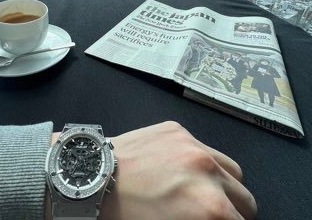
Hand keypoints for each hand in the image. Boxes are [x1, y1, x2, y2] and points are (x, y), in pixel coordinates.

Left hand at [100, 121, 256, 219]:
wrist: (94, 177)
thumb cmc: (127, 215)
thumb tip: (215, 216)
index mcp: (208, 207)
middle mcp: (208, 170)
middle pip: (246, 199)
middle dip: (236, 212)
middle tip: (216, 215)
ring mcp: (193, 144)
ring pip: (233, 169)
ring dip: (227, 185)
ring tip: (207, 191)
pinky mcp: (178, 129)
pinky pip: (205, 147)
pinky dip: (203, 162)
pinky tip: (182, 168)